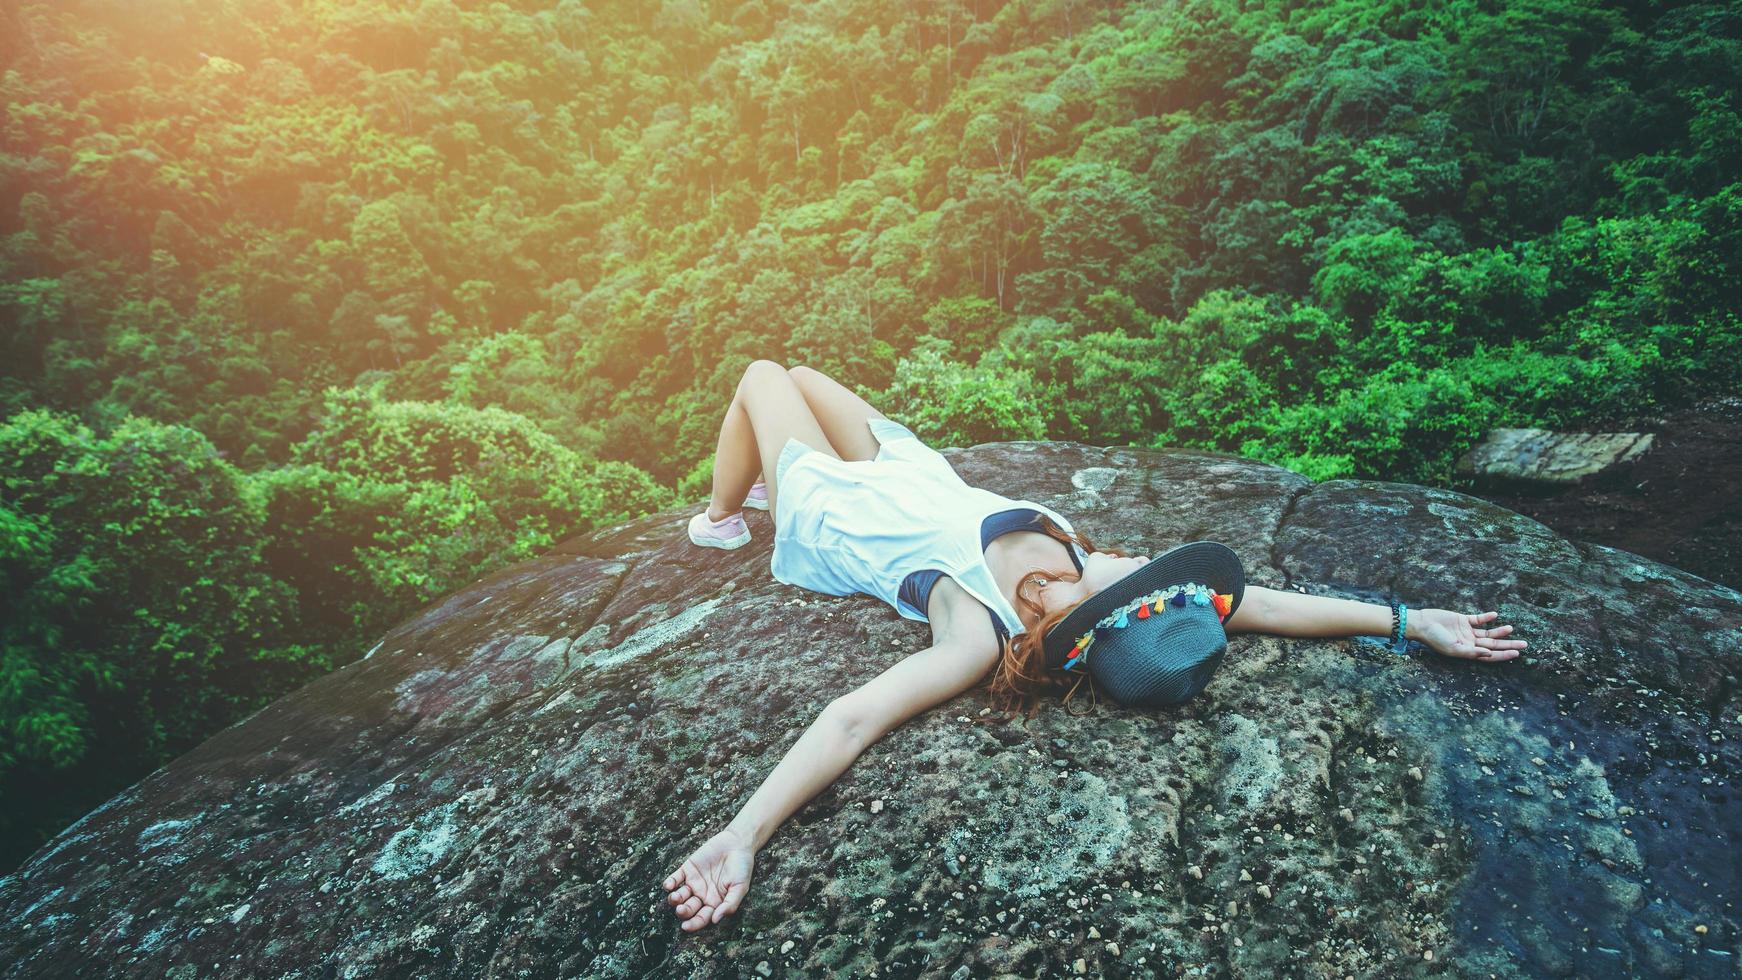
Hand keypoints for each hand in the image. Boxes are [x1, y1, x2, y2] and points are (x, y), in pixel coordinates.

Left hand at [662, 827, 754, 931]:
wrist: (737, 843)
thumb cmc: (742, 867)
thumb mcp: (740, 887)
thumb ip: (730, 904)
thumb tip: (715, 920)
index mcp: (714, 903)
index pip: (701, 918)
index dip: (693, 924)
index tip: (685, 927)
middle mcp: (702, 895)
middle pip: (688, 909)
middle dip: (683, 911)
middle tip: (681, 910)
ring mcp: (694, 882)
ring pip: (679, 895)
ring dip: (674, 899)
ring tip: (674, 898)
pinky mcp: (688, 869)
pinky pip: (676, 878)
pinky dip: (670, 882)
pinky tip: (668, 886)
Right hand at [1409, 608, 1525, 661]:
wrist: (1422, 623)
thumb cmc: (1435, 639)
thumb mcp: (1453, 648)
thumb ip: (1471, 652)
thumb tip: (1489, 653)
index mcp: (1468, 651)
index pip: (1490, 655)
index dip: (1504, 655)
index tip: (1517, 654)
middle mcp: (1469, 642)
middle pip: (1493, 644)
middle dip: (1508, 644)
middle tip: (1525, 644)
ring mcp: (1466, 631)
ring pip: (1488, 632)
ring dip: (1500, 631)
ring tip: (1511, 628)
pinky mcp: (1462, 619)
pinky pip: (1477, 619)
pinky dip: (1486, 617)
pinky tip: (1495, 615)